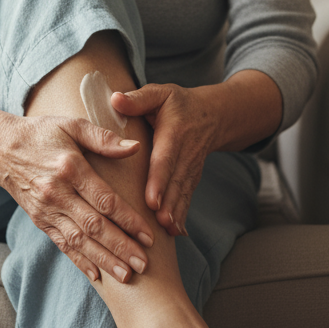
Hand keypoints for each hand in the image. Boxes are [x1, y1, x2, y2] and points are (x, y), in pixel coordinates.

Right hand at [0, 113, 154, 283]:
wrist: (0, 148)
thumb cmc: (42, 133)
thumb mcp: (72, 125)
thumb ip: (103, 138)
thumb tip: (135, 147)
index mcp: (70, 168)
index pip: (105, 200)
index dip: (129, 220)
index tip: (149, 236)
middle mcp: (57, 193)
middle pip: (94, 226)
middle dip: (120, 247)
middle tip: (144, 265)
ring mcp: (46, 210)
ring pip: (79, 241)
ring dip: (103, 260)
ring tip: (126, 276)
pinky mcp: (39, 220)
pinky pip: (62, 244)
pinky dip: (79, 261)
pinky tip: (97, 276)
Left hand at [110, 83, 218, 236]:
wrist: (212, 115)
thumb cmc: (178, 103)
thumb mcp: (160, 94)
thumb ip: (138, 99)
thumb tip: (115, 99)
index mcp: (174, 133)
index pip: (165, 159)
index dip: (159, 180)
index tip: (151, 199)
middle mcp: (185, 154)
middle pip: (175, 182)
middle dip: (167, 203)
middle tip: (157, 223)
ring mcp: (191, 168)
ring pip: (182, 193)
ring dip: (176, 212)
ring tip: (167, 231)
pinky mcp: (192, 177)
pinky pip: (187, 197)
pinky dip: (183, 215)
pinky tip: (176, 233)